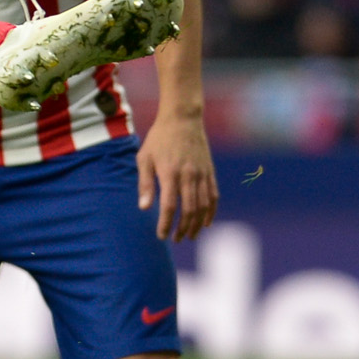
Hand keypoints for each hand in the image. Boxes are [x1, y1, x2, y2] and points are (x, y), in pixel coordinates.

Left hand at [137, 106, 217, 241]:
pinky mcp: (210, 172)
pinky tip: (206, 223)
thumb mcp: (144, 158)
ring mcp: (202, 174)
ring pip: (204, 206)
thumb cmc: (159, 139)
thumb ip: (145, 184)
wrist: (182, 119)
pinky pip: (214, 196)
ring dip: (197, 224)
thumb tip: (144, 208)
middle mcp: (189, 176)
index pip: (170, 206)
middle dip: (183, 228)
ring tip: (190, 235)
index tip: (161, 235)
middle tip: (176, 239)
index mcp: (170, 173)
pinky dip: (211, 212)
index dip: (166, 224)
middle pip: (189, 210)